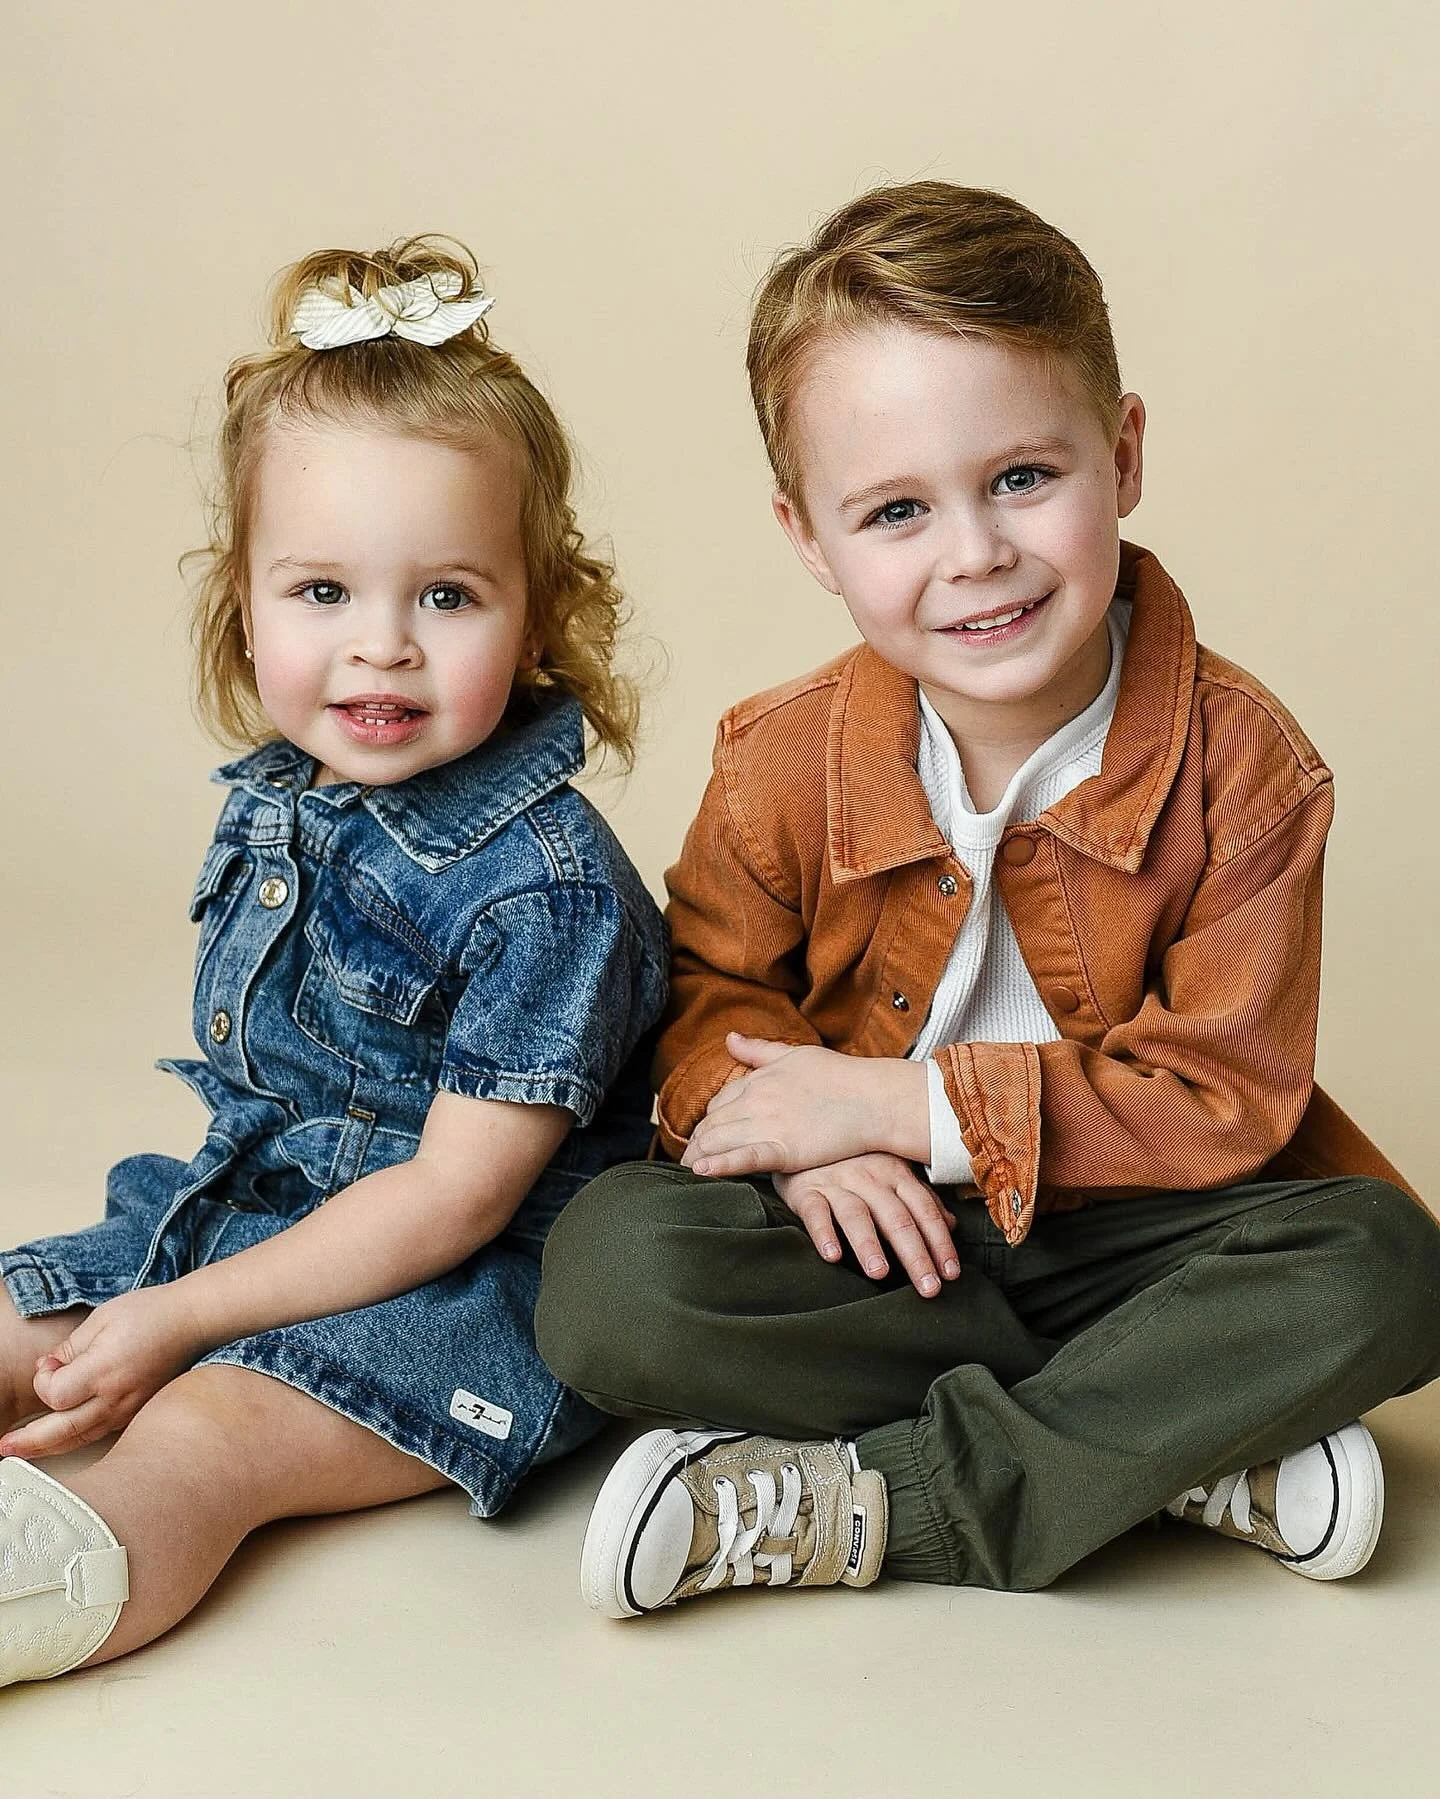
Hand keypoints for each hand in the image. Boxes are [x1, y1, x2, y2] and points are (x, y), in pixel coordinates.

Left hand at [0, 1285, 204, 1458]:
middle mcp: (117, 1396)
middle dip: (28, 1441)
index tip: (48, 1365)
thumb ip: (69, 1349)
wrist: (194, 1321)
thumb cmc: (149, 1312)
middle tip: (5, 1447)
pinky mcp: (136, 1412)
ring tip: (23, 1452)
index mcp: (104, 1369)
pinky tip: (61, 1438)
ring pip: (80, 1438)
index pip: (55, 1395)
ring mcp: (129, 1409)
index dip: (42, 1382)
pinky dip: (75, 1439)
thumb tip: (49, 1369)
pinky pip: (100, 1433)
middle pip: (62, 1431)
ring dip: (48, 1447)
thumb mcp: (101, 1319)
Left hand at [680, 1033, 930, 1176]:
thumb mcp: (794, 1054)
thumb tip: (728, 1038)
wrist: (872, 1098)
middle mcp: (755, 1101)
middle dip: (697, 1142)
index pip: (719, 1102)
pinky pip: (743, 1158)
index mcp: (757, 1080)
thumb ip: (758, 1050)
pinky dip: (719, 1165)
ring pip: (719, 1141)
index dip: (708, 1120)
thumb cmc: (840, 1075)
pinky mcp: (783, 1150)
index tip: (704, 1134)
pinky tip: (702, 1171)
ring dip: (699, 1156)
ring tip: (689, 1169)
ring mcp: (767, 1125)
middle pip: (712, 1124)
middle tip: (688, 1158)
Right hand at [774, 1155, 959, 1297]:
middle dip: (915, 1256)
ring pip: (857, 1215)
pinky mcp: (805, 1191)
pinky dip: (823, 1233)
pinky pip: (815, 1212)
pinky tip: (832, 1255)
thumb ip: (920, 1198)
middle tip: (928, 1289)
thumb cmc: (854, 1160)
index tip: (951, 1273)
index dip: (940, 1242)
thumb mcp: (890, 1172)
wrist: (805, 1133)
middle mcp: (869, 1176)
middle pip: (897, 1218)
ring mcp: (836, 1182)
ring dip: (869, 1244)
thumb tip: (951, 1225)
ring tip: (880, 1274)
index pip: (924, 1209)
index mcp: (896, 1172)